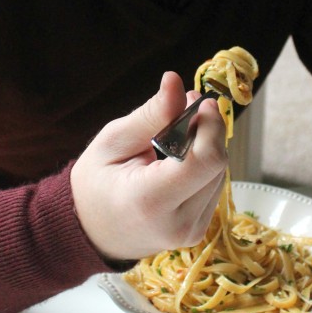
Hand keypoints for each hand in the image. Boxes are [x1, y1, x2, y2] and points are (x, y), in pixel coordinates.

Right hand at [71, 71, 226, 261]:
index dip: (210, 126)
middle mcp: (177, 223)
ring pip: (219, 173)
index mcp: (150, 201)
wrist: (91, 231)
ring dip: (206, 146)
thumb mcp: (113, 141)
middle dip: (208, 130)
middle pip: (217, 164)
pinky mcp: (199, 231)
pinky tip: (179, 159)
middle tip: (185, 108)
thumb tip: (175, 80)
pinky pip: (214, 186)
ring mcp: (191, 232)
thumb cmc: (96, 182)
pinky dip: (203, 165)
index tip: (200, 102)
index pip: (204, 161)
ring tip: (176, 135)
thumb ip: (150, 114)